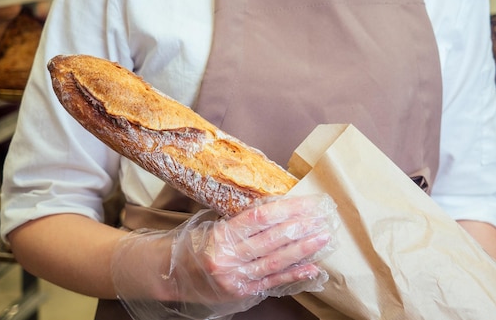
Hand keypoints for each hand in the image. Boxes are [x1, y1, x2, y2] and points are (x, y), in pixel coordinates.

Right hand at [111, 194, 339, 318]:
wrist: (171, 276)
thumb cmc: (194, 244)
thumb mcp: (212, 225)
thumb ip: (241, 222)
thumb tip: (278, 210)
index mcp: (220, 236)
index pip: (260, 218)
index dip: (287, 209)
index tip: (307, 201)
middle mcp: (229, 258)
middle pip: (272, 239)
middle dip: (301, 227)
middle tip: (324, 217)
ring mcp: (237, 278)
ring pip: (276, 261)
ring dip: (303, 249)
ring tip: (323, 237)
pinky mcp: (242, 292)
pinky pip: (273, 283)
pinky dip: (294, 274)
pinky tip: (313, 267)